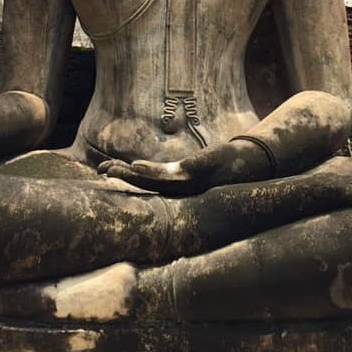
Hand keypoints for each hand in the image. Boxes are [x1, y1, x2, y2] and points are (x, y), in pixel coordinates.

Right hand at [98, 139, 271, 196]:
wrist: (252, 161)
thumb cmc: (224, 166)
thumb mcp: (198, 167)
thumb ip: (178, 170)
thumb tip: (162, 166)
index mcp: (178, 188)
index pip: (144, 186)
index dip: (123, 179)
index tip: (102, 170)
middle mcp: (181, 190)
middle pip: (144, 186)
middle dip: (121, 178)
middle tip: (99, 171)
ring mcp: (188, 183)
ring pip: (154, 182)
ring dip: (132, 177)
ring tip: (113, 170)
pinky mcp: (197, 172)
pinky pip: (172, 174)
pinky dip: (153, 172)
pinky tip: (137, 167)